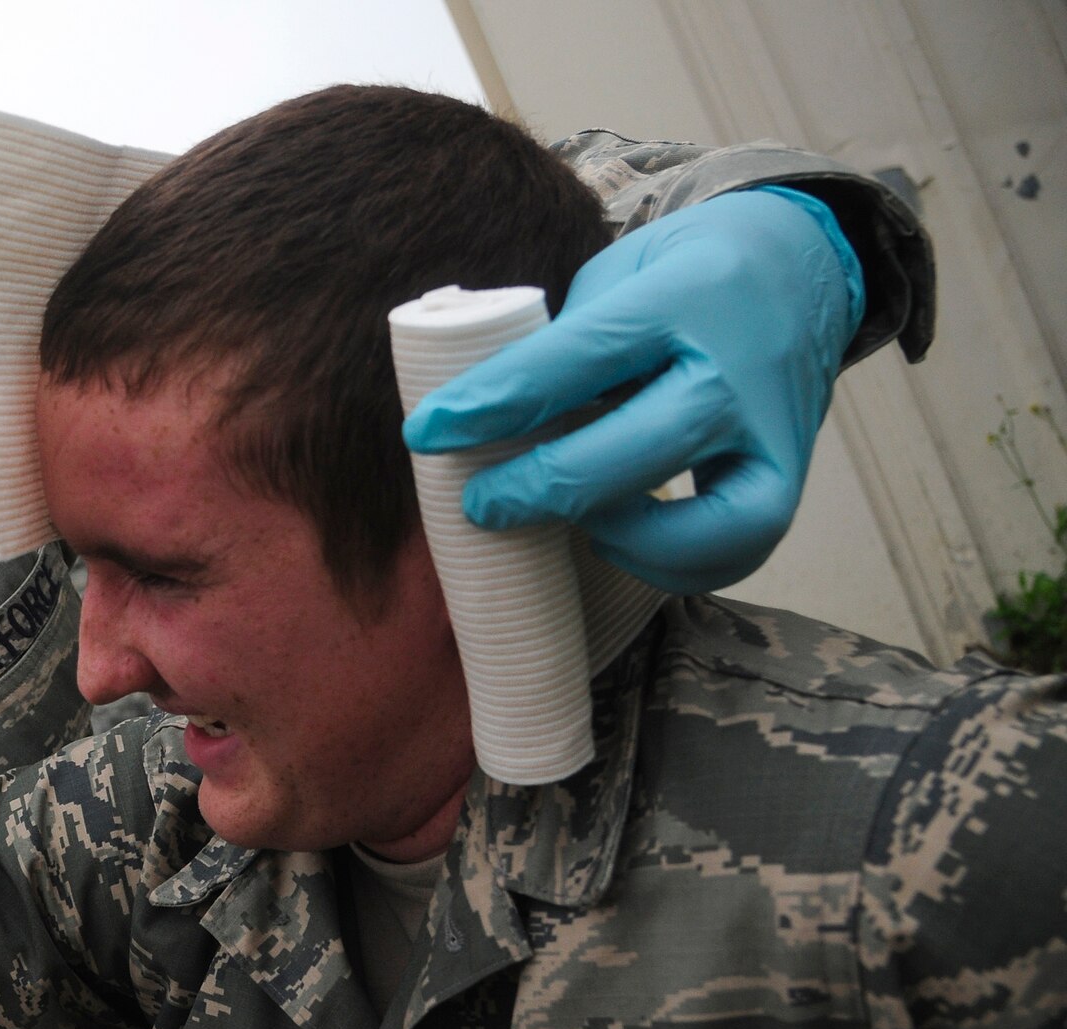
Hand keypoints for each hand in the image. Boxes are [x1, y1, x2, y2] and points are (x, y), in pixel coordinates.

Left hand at [403, 187, 864, 592]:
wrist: (802, 269)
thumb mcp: (618, 278)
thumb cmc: (681, 279)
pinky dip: (668, 563)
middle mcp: (732, 370)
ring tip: (565, 525)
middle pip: (630, 451)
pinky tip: (617, 539)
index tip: (423, 432)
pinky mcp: (788, 480)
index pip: (571, 361)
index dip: (488, 404)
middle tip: (479, 503)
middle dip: (538, 489)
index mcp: (677, 300)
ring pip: (701, 522)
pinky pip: (733, 552)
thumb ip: (561, 344)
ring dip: (617, 537)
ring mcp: (771, 433)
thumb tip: (474, 417)